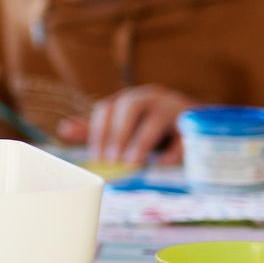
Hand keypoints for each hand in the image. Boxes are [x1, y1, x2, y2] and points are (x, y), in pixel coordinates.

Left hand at [57, 85, 195, 164]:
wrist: (199, 125)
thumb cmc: (154, 129)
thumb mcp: (124, 129)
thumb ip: (97, 131)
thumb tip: (64, 129)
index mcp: (129, 99)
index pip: (106, 108)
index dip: (98, 132)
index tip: (96, 157)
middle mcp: (151, 97)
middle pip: (130, 105)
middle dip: (118, 133)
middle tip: (112, 160)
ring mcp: (176, 106)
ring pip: (158, 117)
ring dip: (142, 141)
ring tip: (132, 163)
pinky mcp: (197, 121)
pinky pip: (186, 134)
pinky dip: (174, 150)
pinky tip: (163, 165)